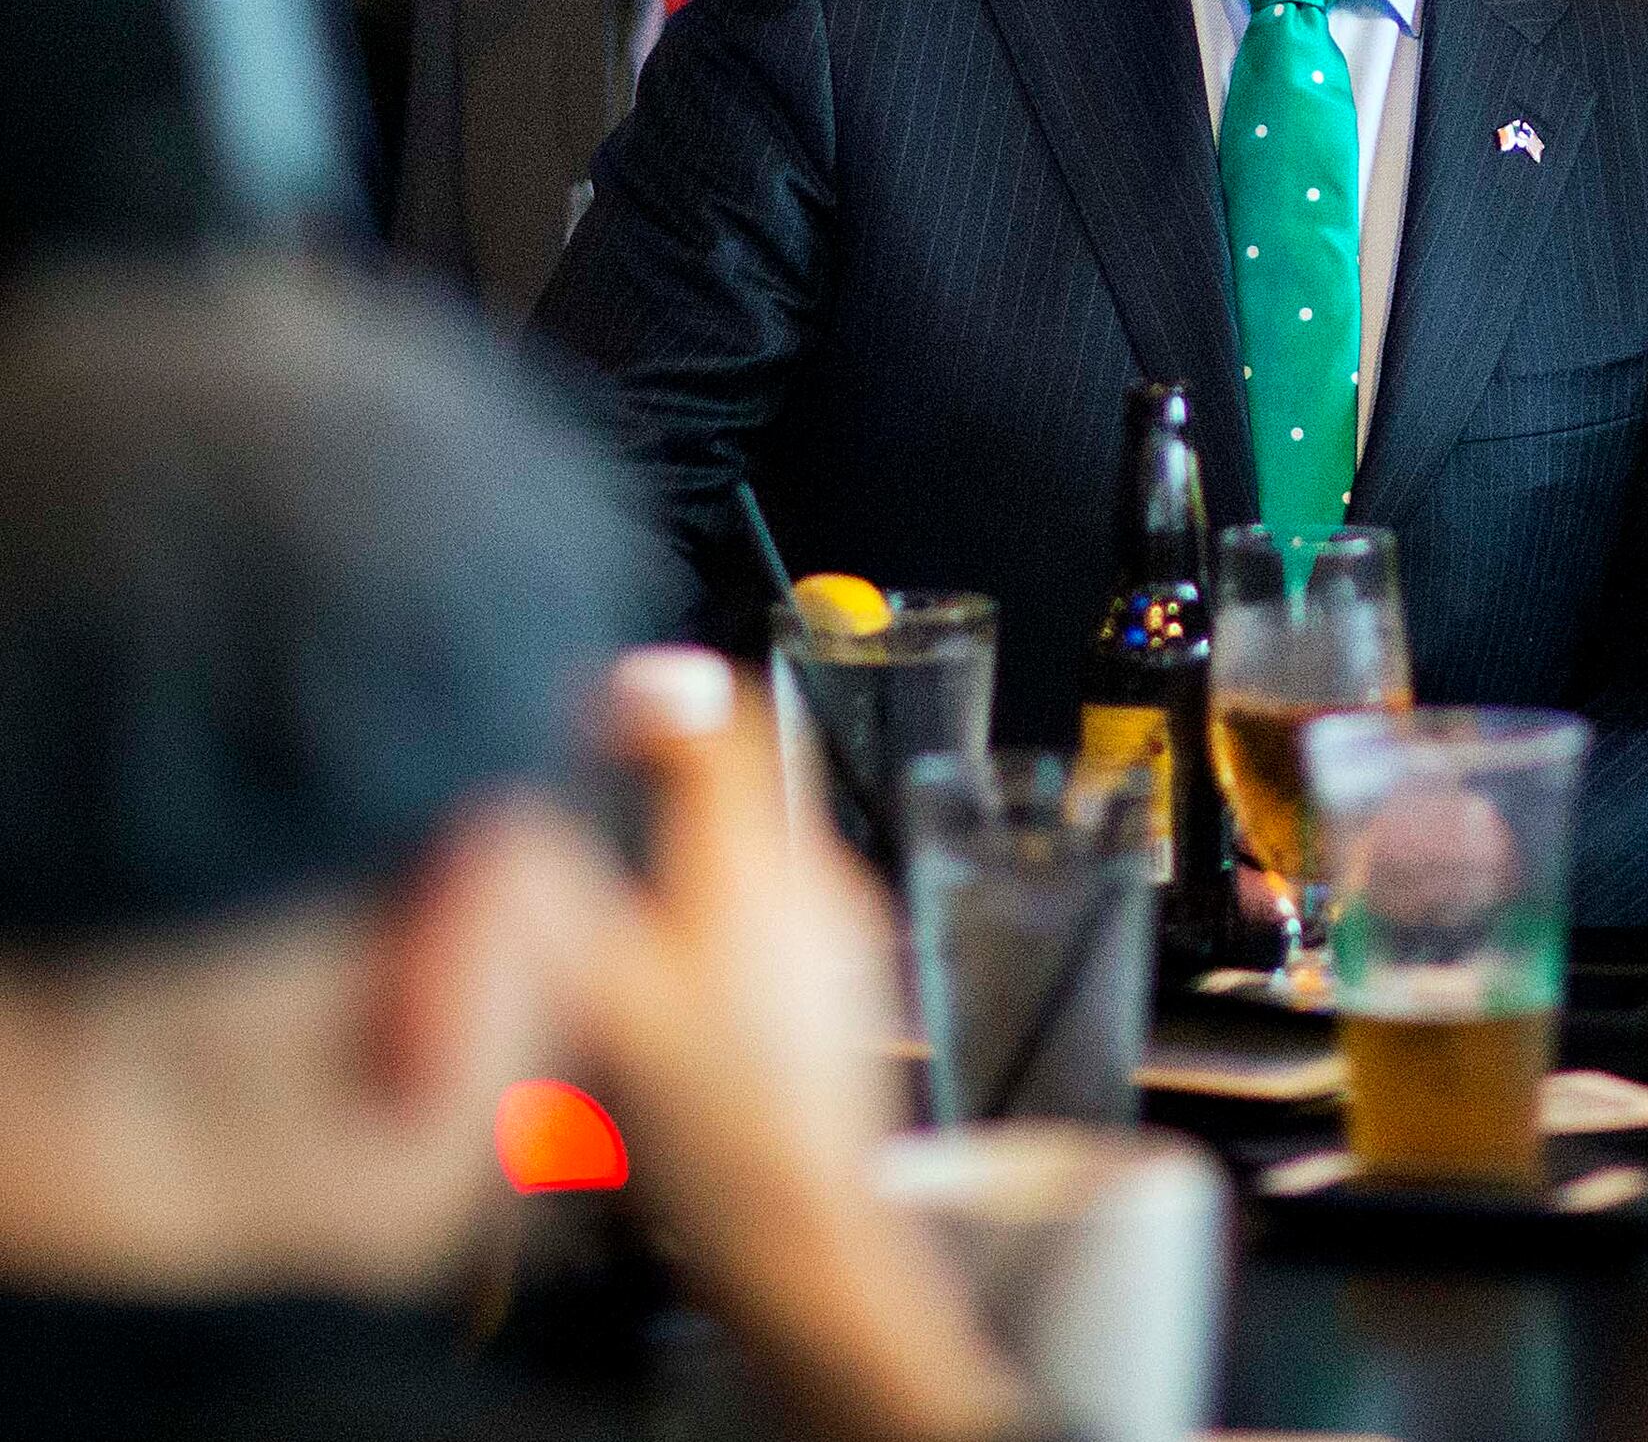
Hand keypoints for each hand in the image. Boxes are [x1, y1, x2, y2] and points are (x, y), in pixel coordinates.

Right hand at [569, 649, 1031, 1441]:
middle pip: (732, 789)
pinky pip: (762, 926)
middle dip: (653, 798)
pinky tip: (658, 997)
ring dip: (675, 871)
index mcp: (760, 862)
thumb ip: (563, 892)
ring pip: (742, 861)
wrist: (804, 1238)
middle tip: (579, 825)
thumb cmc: (718, 1134)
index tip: (592, 710)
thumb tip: (521, 812)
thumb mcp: (609, 1000)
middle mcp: (813, 882)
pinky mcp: (837, 993)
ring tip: (606, 926)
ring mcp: (836, 938)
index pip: (725, 720)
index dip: (656, 698)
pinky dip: (705, 935)